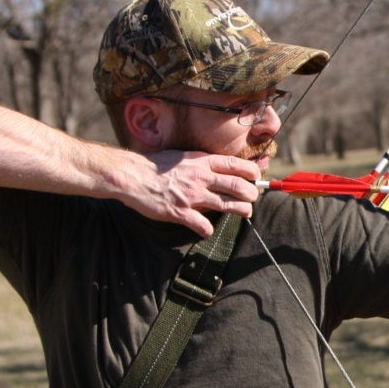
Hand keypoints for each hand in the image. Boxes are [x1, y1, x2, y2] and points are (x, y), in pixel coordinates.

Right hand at [129, 150, 263, 235]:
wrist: (132, 176)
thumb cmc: (156, 166)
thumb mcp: (183, 157)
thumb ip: (201, 163)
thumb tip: (219, 168)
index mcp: (202, 162)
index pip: (236, 165)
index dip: (252, 173)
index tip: (256, 179)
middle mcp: (201, 178)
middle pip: (238, 187)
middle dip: (252, 195)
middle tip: (252, 199)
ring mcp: (192, 196)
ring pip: (228, 205)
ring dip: (241, 211)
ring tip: (244, 213)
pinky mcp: (180, 212)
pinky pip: (203, 225)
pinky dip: (208, 230)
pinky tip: (207, 230)